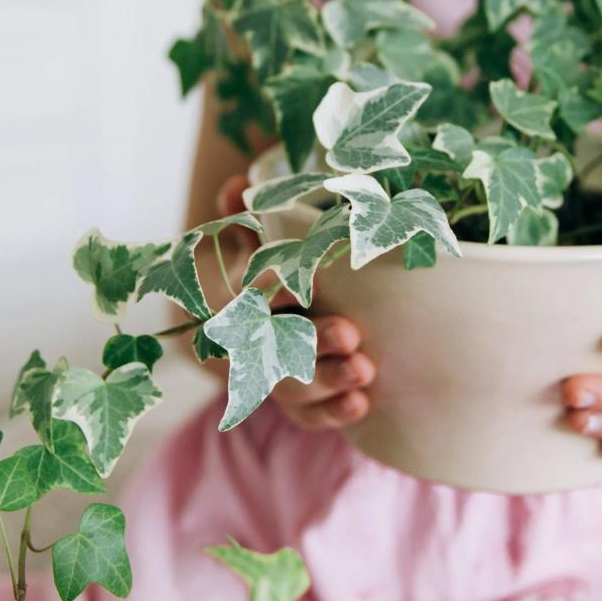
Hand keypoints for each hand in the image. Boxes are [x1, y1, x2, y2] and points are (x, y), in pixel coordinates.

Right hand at [214, 174, 374, 430]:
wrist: (261, 326)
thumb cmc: (270, 273)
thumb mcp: (255, 241)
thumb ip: (247, 215)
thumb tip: (237, 183)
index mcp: (244, 298)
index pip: (252, 294)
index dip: (276, 289)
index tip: (310, 281)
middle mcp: (255, 341)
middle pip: (276, 346)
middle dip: (313, 340)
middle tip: (351, 332)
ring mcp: (275, 376)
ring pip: (292, 387)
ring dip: (328, 380)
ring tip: (364, 370)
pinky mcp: (297, 403)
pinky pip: (308, 417)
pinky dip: (333, 413)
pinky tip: (362, 403)